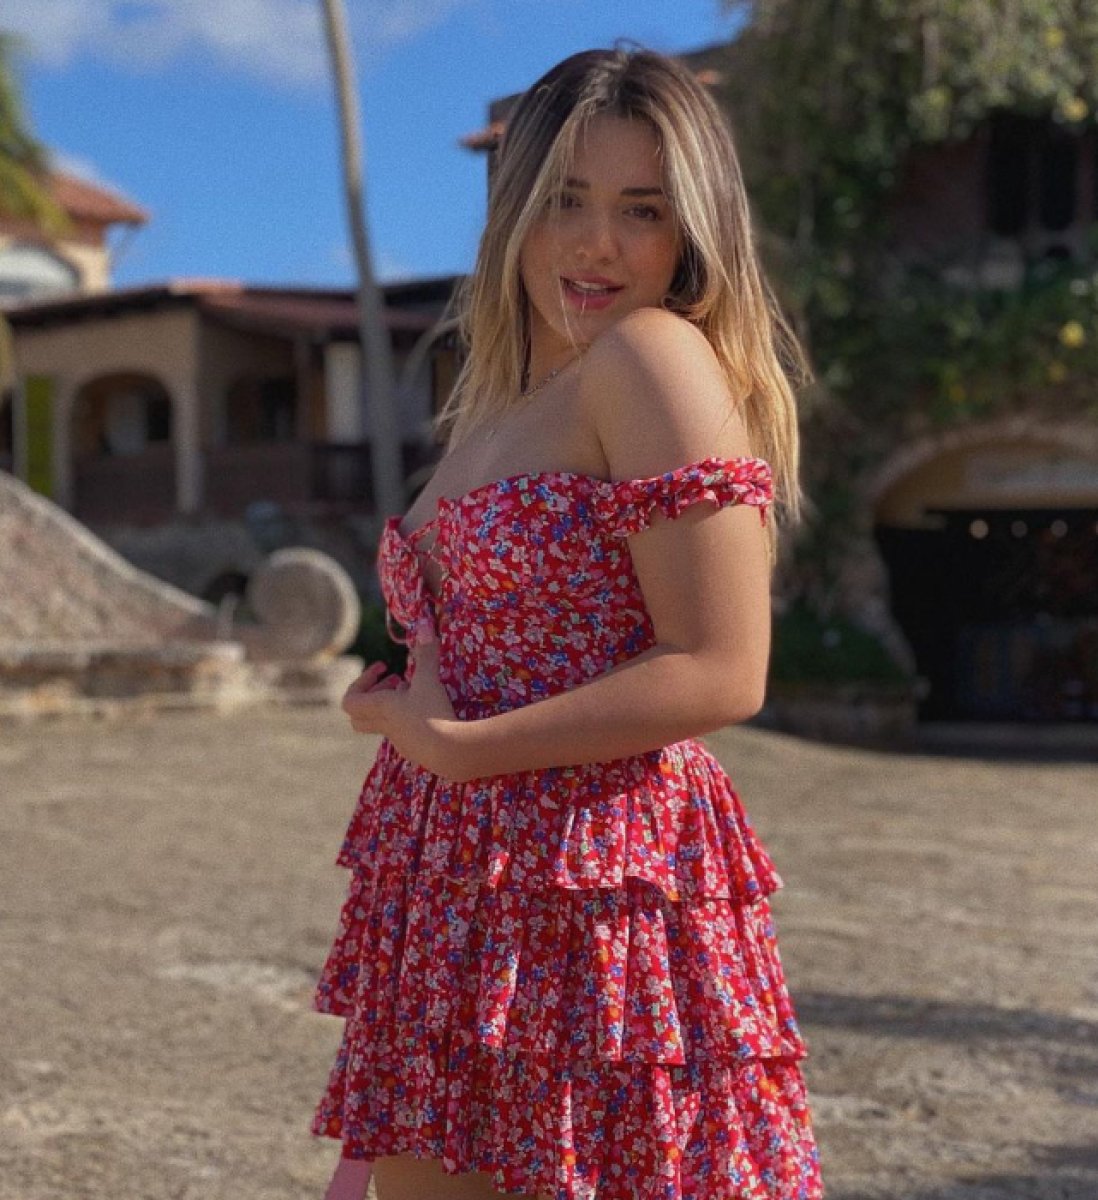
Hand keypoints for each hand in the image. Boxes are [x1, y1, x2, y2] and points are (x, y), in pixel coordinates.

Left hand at [341, 632, 462, 776]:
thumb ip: (426, 654)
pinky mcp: (413, 749)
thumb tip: (425, 626)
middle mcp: (383, 725)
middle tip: (396, 682)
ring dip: (392, 706)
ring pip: (380, 723)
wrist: (450, 752)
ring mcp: (397, 740)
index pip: (350, 699)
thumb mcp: (430, 679)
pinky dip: (407, 718)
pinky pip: (400, 731)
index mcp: (380, 707)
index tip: (384, 669)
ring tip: (415, 693)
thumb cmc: (433, 713)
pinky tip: (428, 712)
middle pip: (358, 715)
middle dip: (372, 695)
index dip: (361, 681)